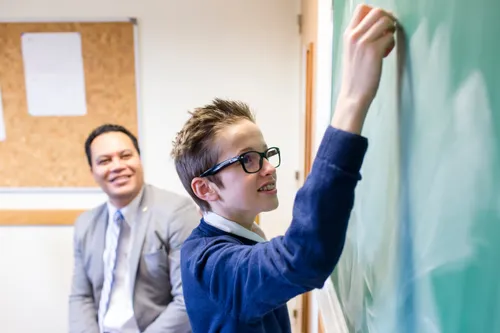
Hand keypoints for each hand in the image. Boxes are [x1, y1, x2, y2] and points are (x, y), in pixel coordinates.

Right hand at [332, 4, 395, 133]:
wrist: (353, 94)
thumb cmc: (355, 75)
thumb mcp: (352, 51)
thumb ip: (360, 36)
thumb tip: (379, 23)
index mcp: (348, 34)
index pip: (362, 8)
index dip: (375, 12)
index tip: (379, 24)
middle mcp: (354, 35)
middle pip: (377, 11)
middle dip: (387, 19)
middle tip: (388, 32)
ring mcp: (363, 43)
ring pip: (385, 21)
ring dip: (391, 30)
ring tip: (386, 43)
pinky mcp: (374, 51)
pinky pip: (390, 37)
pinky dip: (391, 43)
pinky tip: (386, 54)